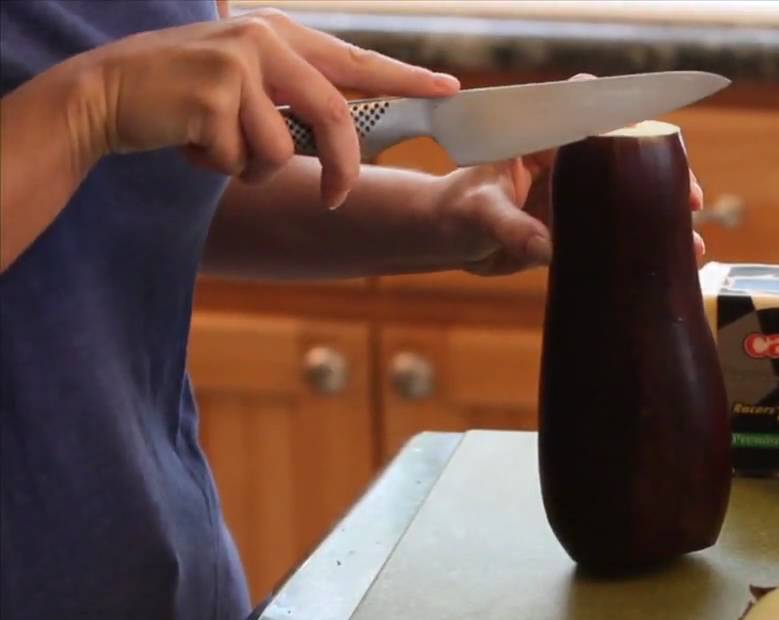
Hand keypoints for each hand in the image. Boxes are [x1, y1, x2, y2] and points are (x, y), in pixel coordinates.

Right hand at [75, 8, 457, 207]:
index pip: (356, 59)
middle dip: (341, 167)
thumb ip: (289, 94)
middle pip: (335, 116)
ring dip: (254, 170)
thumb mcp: (241, 82)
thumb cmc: (179, 98)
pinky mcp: (213, 98)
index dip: (405, 78)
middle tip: (338, 198)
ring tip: (216, 149)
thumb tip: (340, 134)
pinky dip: (220, 169)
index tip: (449, 89)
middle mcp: (264, 41)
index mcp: (278, 35)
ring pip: (283, 151)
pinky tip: (190, 146)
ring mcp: (238, 66)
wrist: (103, 94)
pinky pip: (243, 160)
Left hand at [435, 77, 706, 276]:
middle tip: (689, 194)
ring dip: (663, 212)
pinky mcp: (579, 224)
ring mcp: (577, 192)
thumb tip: (545, 246)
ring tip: (691, 236)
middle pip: (624, 151)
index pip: (585, 106)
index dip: (621, 110)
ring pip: (629, 193)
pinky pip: (619, 231)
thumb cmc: (455, 212)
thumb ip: (509, 226)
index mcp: (542, 135)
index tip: (651, 126)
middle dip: (661, 169)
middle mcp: (566, 158)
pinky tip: (678, 256)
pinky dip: (646, 243)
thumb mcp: (478, 215)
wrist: (449, 240)